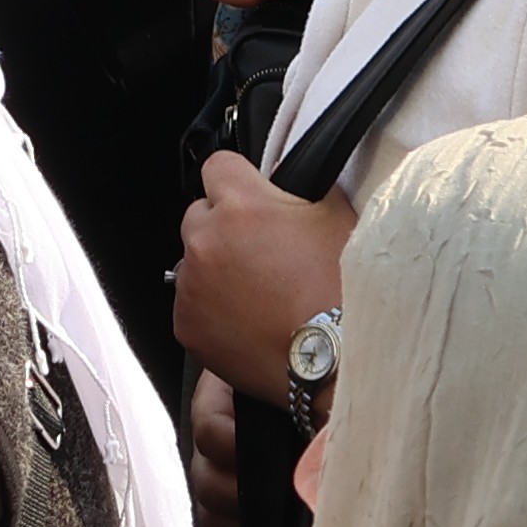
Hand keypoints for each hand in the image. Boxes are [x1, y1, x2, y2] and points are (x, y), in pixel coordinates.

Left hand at [169, 149, 355, 384]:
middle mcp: (206, 241)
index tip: (248, 194)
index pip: (217, 165)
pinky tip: (246, 320)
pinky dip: (210, 309)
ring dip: (215, 270)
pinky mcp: (186, 325)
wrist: (333, 361)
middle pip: (199, 215)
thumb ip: (305, 190)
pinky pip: (190, 305)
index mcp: (241, 206)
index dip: (238, 179)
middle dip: (224, 227)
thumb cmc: (340, 293)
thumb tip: (293, 182)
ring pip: (193, 262)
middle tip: (259, 252)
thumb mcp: (335, 218)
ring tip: (256, 293)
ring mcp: (192, 285)